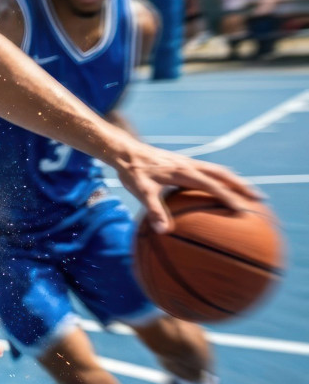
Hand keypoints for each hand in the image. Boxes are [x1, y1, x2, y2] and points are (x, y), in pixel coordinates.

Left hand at [111, 138, 259, 232]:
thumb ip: (154, 210)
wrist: (125, 152)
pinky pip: (208, 171)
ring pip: (218, 171)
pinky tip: (220, 188)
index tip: (243, 209)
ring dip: (234, 181)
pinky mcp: (183, 163)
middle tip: (259, 198)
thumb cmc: (132, 172)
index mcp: (184, 172)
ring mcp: (188, 163)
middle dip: (242, 186)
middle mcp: (190, 165)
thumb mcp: (141, 192)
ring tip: (247, 192)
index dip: (228, 197)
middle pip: (223, 175)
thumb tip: (164, 231)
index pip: (212, 185)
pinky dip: (220, 179)